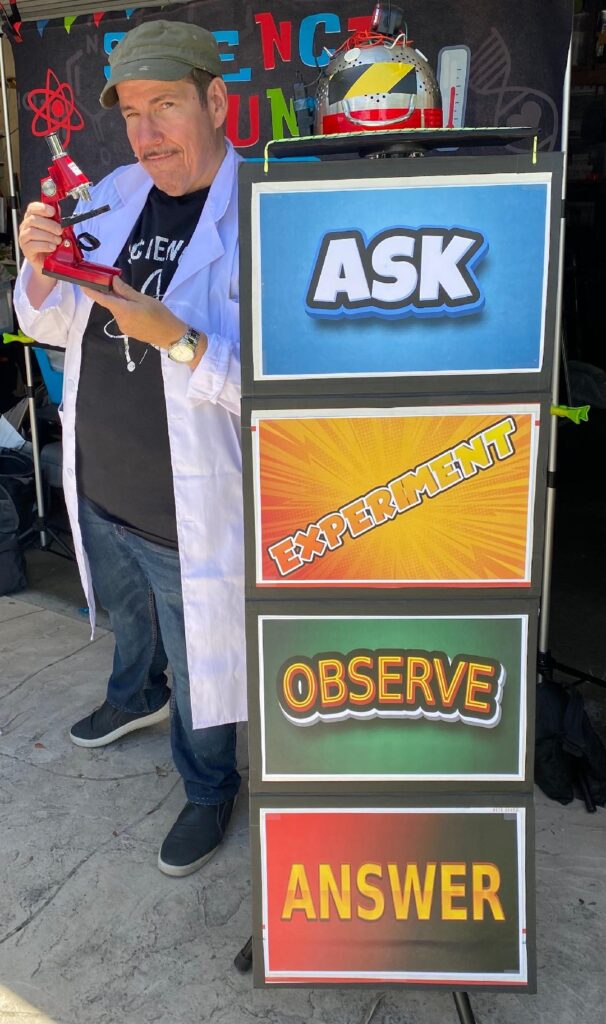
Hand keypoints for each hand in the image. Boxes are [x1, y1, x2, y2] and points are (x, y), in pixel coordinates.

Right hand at [19, 202, 61, 274]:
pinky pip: (33, 245)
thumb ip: (59, 222)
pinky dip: (45, 245)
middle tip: (60, 231)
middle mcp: (26, 226)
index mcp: (33, 218)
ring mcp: (24, 238)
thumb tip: (63, 213)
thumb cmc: (53, 243)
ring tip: (58, 241)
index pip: (32, 208)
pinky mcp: (26, 249)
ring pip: (32, 232)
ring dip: (48, 236)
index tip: (53, 212)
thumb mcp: (58, 231)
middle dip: (49, 225)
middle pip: (33, 219)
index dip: (42, 208)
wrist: (49, 262)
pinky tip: (53, 247)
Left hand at [82, 276, 205, 356]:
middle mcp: (120, 320)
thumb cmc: (160, 315)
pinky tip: (140, 311)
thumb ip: (126, 291)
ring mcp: (124, 327)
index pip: (102, 299)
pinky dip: (127, 311)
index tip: (81, 284)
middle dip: (113, 295)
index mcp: (123, 310)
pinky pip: (123, 317)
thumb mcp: (144, 299)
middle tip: (121, 285)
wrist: (171, 336)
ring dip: (122, 304)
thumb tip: (113, 281)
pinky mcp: (128, 332)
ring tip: (139, 301)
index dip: (91, 292)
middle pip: (111, 304)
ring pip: (118, 311)